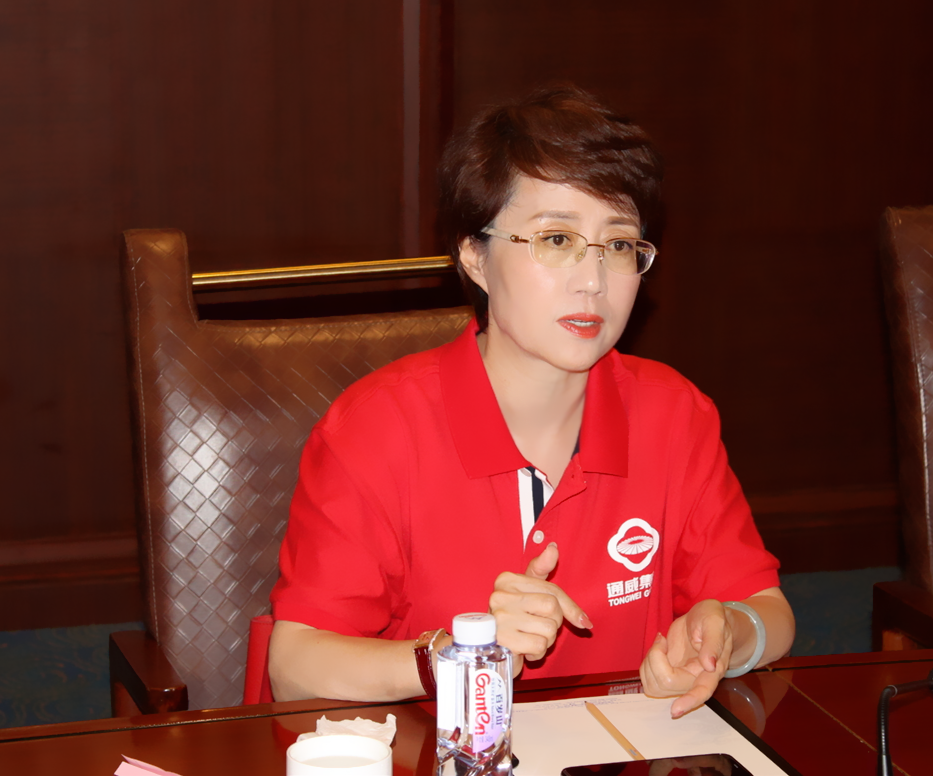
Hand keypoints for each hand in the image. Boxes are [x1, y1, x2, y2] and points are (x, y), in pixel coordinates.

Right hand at [488, 542, 591, 675]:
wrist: (490, 651)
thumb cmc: (515, 618)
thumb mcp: (527, 591)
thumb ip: (541, 569)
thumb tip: (553, 548)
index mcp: (507, 580)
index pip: (552, 592)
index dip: (570, 608)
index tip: (581, 621)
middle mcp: (500, 595)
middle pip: (553, 608)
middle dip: (554, 624)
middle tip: (538, 629)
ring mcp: (500, 617)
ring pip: (549, 629)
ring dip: (546, 641)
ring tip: (530, 638)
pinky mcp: (502, 640)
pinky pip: (539, 646)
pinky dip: (537, 653)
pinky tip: (525, 649)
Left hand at [639, 599, 731, 717]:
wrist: (705, 617)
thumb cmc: (712, 619)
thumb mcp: (715, 622)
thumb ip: (713, 642)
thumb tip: (709, 665)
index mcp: (712, 669)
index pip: (701, 691)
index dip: (688, 702)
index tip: (675, 710)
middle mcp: (695, 678)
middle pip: (667, 684)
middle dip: (656, 659)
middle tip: (663, 640)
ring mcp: (680, 676)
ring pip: (654, 685)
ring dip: (650, 662)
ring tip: (661, 643)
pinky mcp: (668, 672)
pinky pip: (649, 677)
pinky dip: (647, 662)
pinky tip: (659, 647)